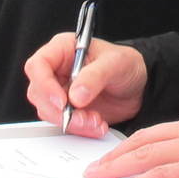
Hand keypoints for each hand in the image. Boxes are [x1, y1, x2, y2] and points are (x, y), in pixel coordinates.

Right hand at [24, 34, 146, 136]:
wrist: (140, 87)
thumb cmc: (127, 65)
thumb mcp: (116, 64)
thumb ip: (95, 77)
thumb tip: (75, 96)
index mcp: (63, 49)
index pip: (38, 64)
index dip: (44, 84)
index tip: (62, 101)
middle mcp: (57, 70)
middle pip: (38, 92)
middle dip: (60, 110)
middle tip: (84, 118)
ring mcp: (60, 90)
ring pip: (48, 110)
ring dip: (71, 122)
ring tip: (96, 122)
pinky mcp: (67, 109)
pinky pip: (62, 122)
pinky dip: (78, 128)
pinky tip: (97, 125)